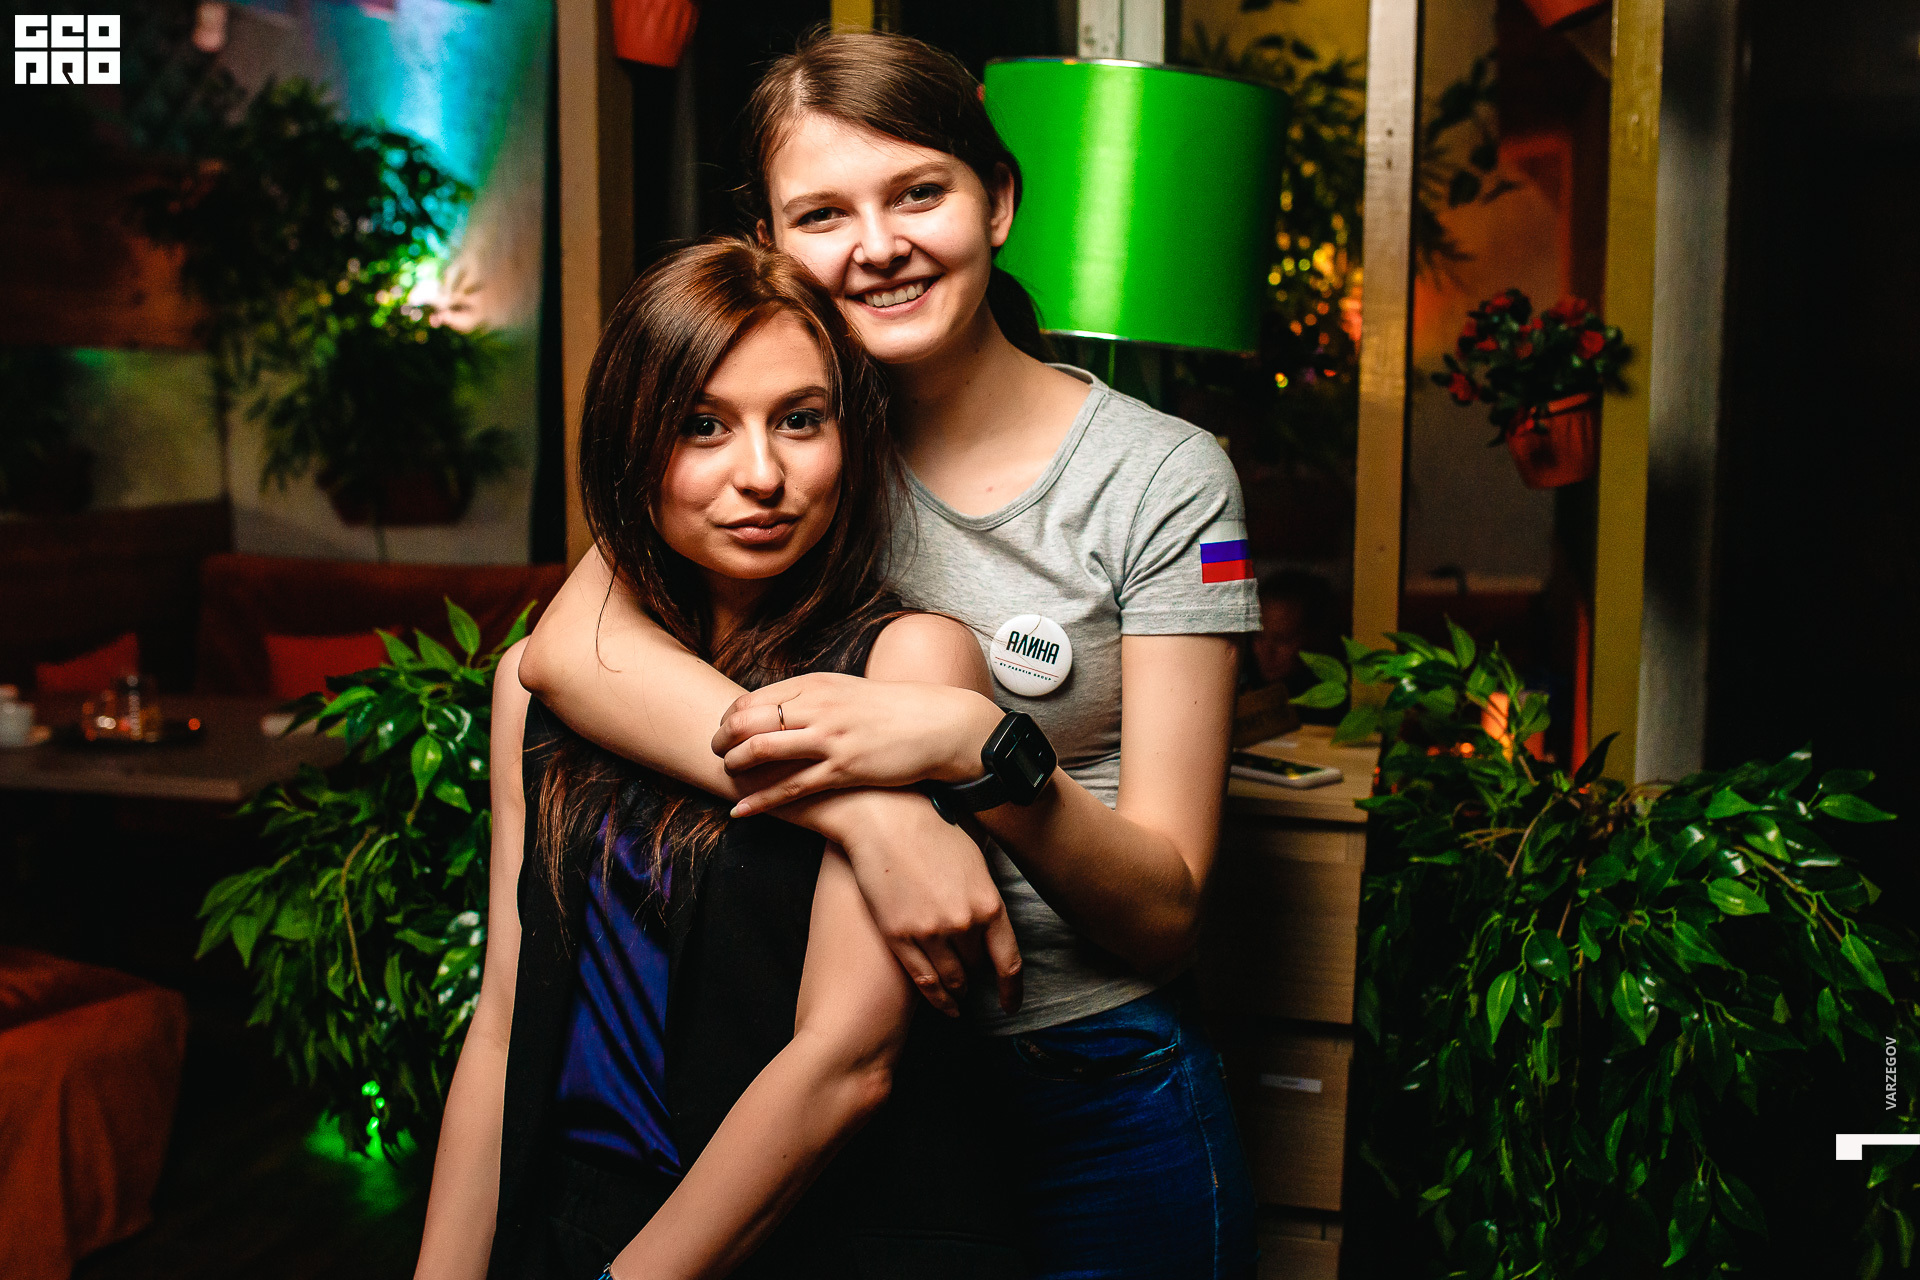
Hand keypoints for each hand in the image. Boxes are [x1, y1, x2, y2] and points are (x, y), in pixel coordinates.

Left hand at [714, 673, 1004, 817]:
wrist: (938, 725)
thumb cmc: (892, 710)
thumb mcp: (847, 690)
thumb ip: (811, 697)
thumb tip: (776, 708)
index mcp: (816, 684)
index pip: (754, 698)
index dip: (730, 716)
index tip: (723, 729)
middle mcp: (818, 707)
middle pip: (748, 720)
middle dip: (723, 738)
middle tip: (715, 751)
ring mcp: (829, 738)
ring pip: (762, 750)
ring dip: (735, 764)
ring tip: (726, 773)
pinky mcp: (843, 769)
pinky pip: (790, 788)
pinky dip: (760, 800)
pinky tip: (741, 810)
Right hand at [811, 789, 1022, 1017]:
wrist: (885, 817)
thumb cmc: (932, 828)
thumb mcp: (974, 859)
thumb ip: (985, 894)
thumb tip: (992, 918)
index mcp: (988, 902)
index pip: (1008, 961)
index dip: (1012, 989)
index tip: (1011, 1003)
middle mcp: (963, 923)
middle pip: (977, 967)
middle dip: (977, 973)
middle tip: (973, 975)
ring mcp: (930, 932)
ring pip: (952, 978)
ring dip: (958, 988)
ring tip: (959, 992)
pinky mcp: (898, 935)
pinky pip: (924, 980)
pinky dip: (937, 998)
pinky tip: (944, 1005)